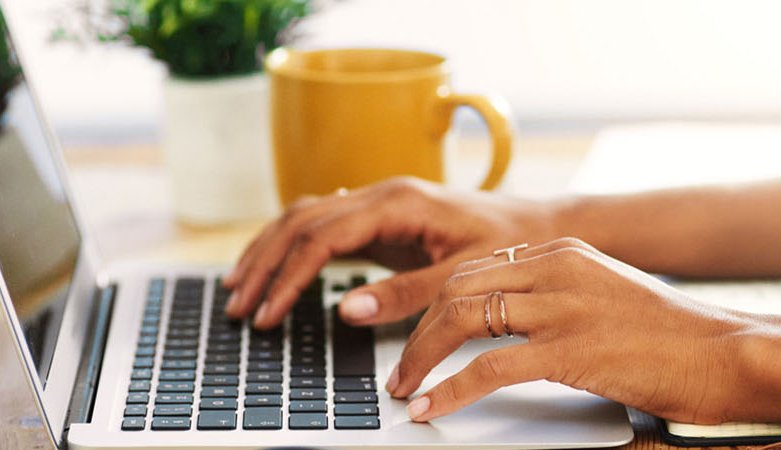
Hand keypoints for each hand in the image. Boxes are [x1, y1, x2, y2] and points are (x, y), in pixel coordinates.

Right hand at [223, 177, 556, 329]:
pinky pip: (323, 224)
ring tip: (240, 290)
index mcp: (398, 202)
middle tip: (239, 307)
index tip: (269, 314)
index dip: (288, 277)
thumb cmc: (512, 246)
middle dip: (264, 264)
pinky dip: (292, 246)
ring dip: (268, 251)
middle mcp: (382, 193)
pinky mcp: (383, 218)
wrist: (541, 226)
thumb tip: (348, 309)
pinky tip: (274, 266)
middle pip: (300, 221)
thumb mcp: (464, 276)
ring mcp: (379, 202)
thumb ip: (408, 294)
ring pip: (304, 217)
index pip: (321, 236)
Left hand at [387, 237, 756, 424]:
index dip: (433, 304)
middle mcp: (557, 269)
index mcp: (563, 253)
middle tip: (399, 369)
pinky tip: (432, 408)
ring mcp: (564, 307)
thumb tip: (510, 323)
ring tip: (404, 390)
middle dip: (416, 331)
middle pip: (457, 289)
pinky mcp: (572, 349)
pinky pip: (489, 368)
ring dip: (421, 359)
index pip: (474, 268)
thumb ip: (560, 297)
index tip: (414, 334)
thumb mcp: (607, 295)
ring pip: (462, 320)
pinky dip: (450, 390)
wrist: (727, 352)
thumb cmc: (674, 337)